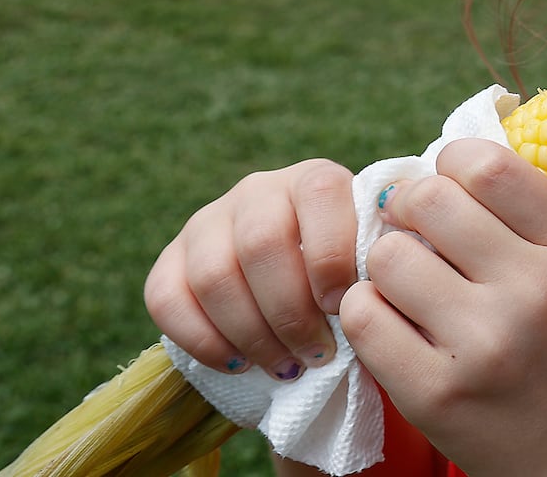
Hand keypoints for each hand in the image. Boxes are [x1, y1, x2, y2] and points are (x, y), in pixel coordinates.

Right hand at [144, 159, 357, 381]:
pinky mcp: (170, 259)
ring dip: (253, 334)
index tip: (342, 306)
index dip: (330, 255)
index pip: (320, 195)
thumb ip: (376, 262)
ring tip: (287, 366)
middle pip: (261, 243)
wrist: (299, 282)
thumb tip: (380, 293)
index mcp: (315, 179)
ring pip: (215, 276)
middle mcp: (258, 190)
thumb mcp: (371, 256)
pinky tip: (241, 364)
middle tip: (317, 353)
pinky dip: (204, 341)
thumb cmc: (350, 274)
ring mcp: (208, 222)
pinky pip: (167, 298)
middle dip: (291, 311)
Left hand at [341, 137, 546, 476]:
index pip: (487, 163)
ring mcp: (483, 344)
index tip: (448, 185)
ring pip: (388, 257)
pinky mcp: (436, 393)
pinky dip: (370, 314)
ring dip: (388, 266)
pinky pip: (366, 317)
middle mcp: (533, 290)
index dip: (450, 163)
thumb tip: (438, 159)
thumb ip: (523, 213)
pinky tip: (397, 325)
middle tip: (413, 231)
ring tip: (411, 288)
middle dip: (407, 209)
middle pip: (427, 200)